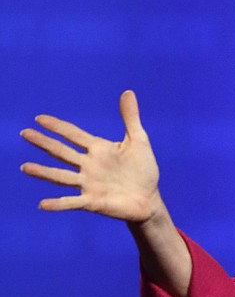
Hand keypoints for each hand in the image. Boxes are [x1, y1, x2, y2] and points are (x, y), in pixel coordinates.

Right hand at [21, 91, 161, 221]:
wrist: (149, 199)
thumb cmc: (143, 170)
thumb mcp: (139, 141)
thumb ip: (130, 118)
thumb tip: (128, 92)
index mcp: (98, 149)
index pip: (73, 135)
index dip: (57, 126)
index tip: (40, 118)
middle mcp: (89, 165)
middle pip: (62, 152)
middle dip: (44, 143)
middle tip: (25, 133)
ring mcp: (88, 184)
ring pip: (61, 176)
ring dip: (43, 172)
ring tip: (25, 167)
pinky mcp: (92, 201)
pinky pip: (72, 202)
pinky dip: (58, 203)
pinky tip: (43, 204)